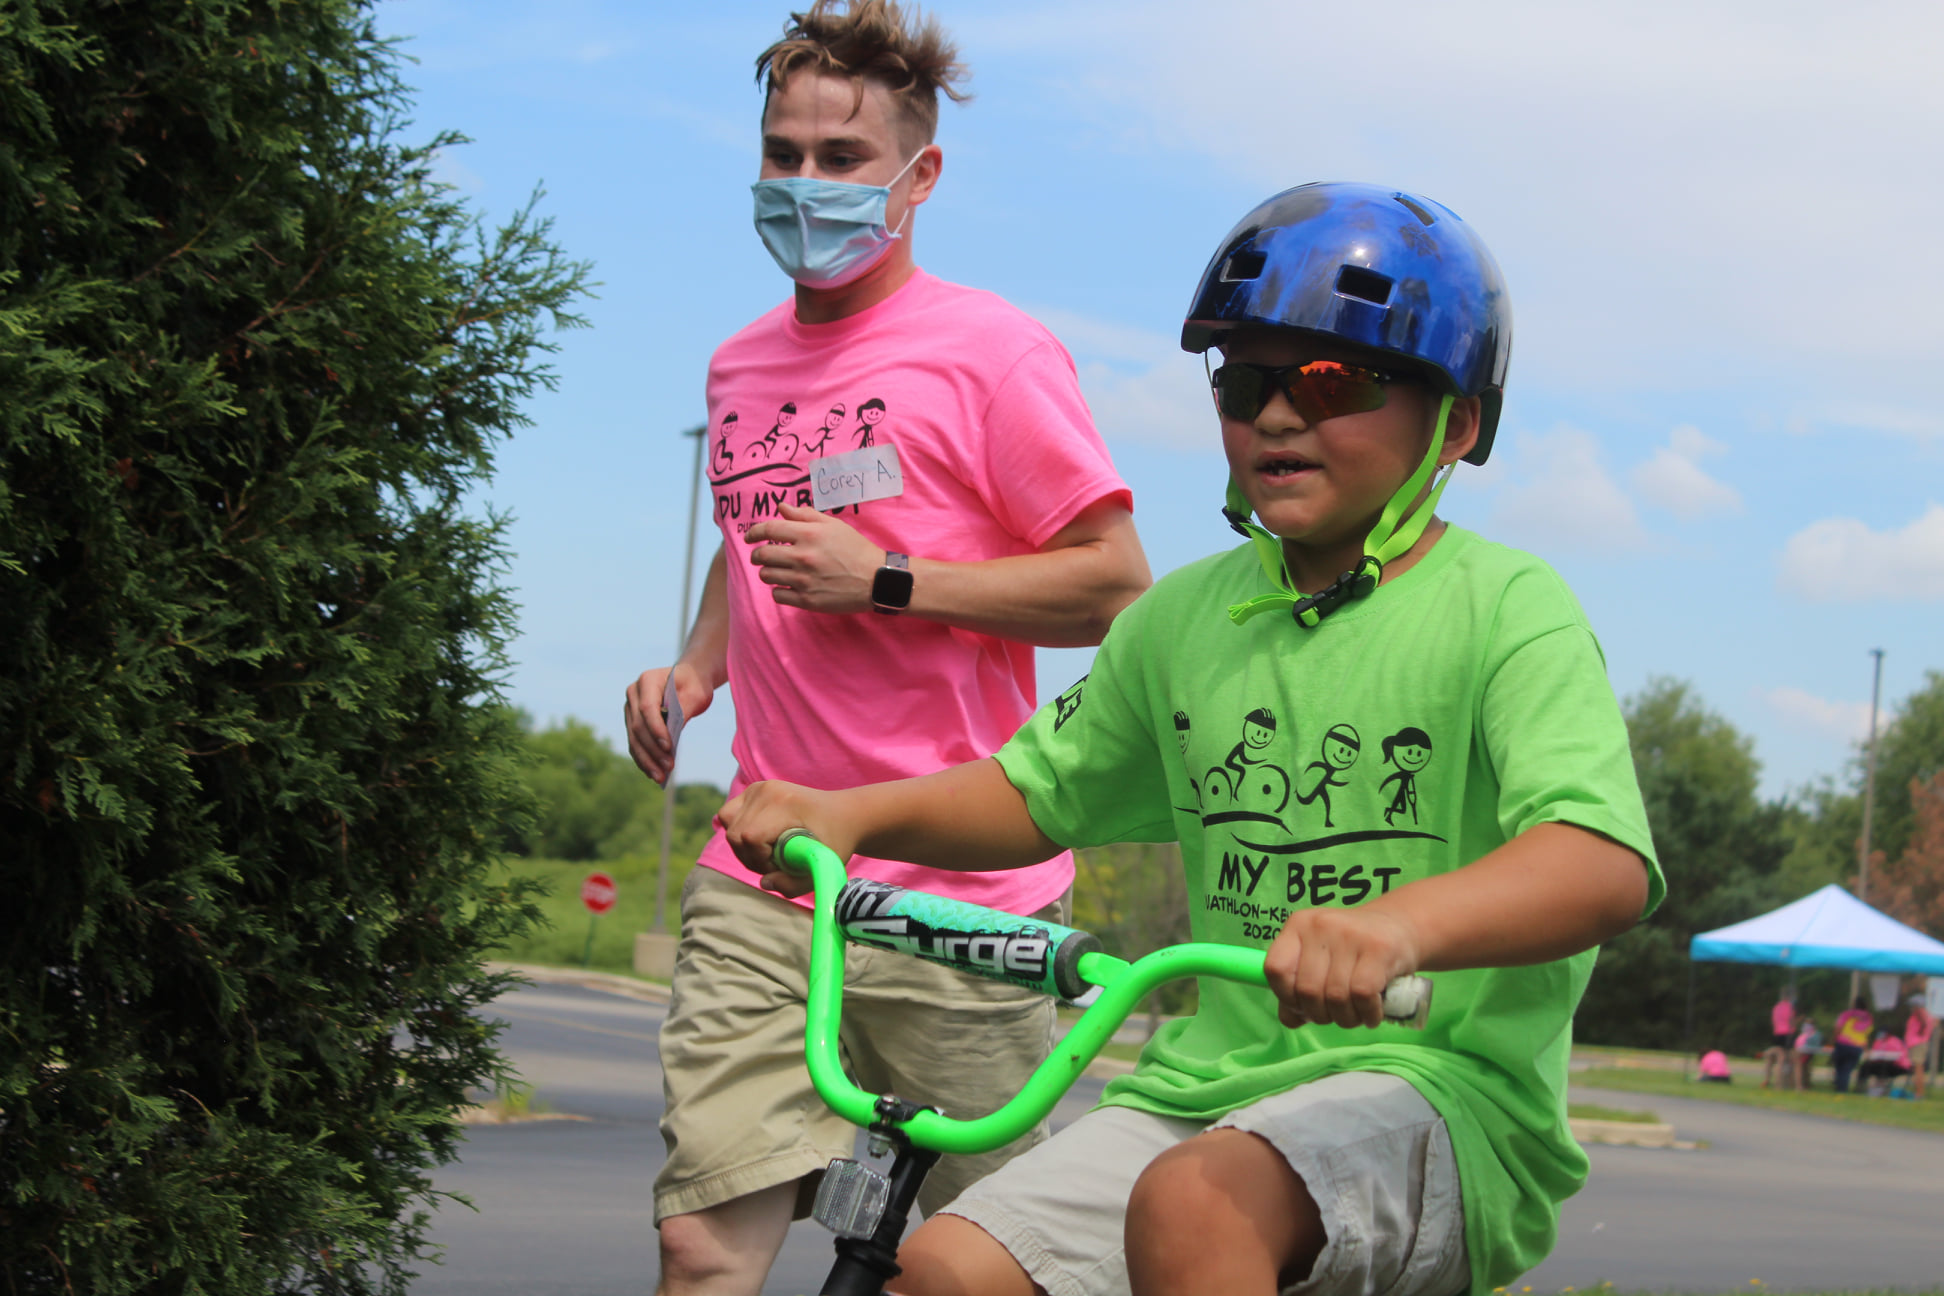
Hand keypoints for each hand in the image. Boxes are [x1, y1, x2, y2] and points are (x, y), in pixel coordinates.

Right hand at [623, 662, 713, 784]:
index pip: (647, 708)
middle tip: (669, 766)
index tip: (669, 747)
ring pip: (634, 738)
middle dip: (653, 749)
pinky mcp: (632, 721)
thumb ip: (684, 711)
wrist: (689, 679)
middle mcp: (634, 693)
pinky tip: (652, 773)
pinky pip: (635, 743)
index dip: (656, 729)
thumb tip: (671, 737)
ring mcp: (630, 708)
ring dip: (646, 759)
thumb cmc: (694, 684)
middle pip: (639, 726)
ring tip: (660, 776)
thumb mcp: (696, 694)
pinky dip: (643, 759)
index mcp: (647, 680)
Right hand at [717, 780, 857, 896]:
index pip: (750, 837)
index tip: (781, 866)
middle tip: (776, 864)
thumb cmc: (835, 841)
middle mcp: (768, 790)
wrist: (843, 814)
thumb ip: (794, 884)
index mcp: (786, 803)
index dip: (760, 860)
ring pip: (729, 826)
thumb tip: (765, 883)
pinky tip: (760, 840)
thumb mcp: (822, 866)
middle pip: (736, 834)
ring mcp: (758, 788)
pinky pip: (728, 816)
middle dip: (751, 857)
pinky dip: (738, 833)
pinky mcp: (752, 790)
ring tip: (769, 853)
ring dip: (743, 847)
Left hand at [744, 504, 883, 613]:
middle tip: (761, 556)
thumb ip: (804, 515)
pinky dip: (778, 590)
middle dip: (757, 554)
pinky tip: (787, 586)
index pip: (768, 530)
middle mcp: (803, 557)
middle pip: (762, 555)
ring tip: (777, 570)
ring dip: (767, 572)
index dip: (753, 532)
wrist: (876, 579)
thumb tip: (781, 507)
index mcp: (808, 534)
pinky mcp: (807, 600)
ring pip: (767, 576)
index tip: (749, 537)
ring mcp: (804, 580)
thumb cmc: (855, 549)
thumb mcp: (833, 525)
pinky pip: (778, 595)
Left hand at [1264, 906, 1421, 1029]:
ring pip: (1335, 997)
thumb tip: (1290, 1020)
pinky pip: (1362, 995)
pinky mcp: (1378, 949)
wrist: (1398, 927)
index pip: (1275, 969)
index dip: (1286, 997)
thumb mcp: (1320, 959)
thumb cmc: (1352, 951)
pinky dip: (1367, 1014)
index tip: (1303, 1007)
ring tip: (1355, 1015)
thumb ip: (1298, 988)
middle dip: (1320, 1015)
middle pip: (1307, 990)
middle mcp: (1320, 925)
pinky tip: (1371, 1014)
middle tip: (1335, 1015)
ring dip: (1346, 1018)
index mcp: (1298, 925)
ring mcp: (1349, 934)